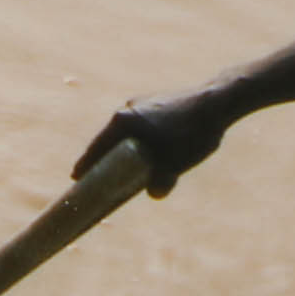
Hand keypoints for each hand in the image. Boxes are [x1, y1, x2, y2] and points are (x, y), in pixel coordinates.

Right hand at [75, 92, 226, 195]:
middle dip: (104, 159)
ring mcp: (142, 103)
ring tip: (126, 167)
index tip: (76, 178)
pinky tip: (151, 150)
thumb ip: (161, 181)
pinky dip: (139, 140)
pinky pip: (141, 125)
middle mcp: (127, 109)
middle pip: (109, 139)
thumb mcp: (175, 164)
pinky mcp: (156, 102)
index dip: (86, 165)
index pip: (97, 148)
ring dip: (124, 149)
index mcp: (123, 121)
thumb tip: (154, 193)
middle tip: (98, 177)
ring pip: (126, 131)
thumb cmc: (193, 133)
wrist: (218, 101)